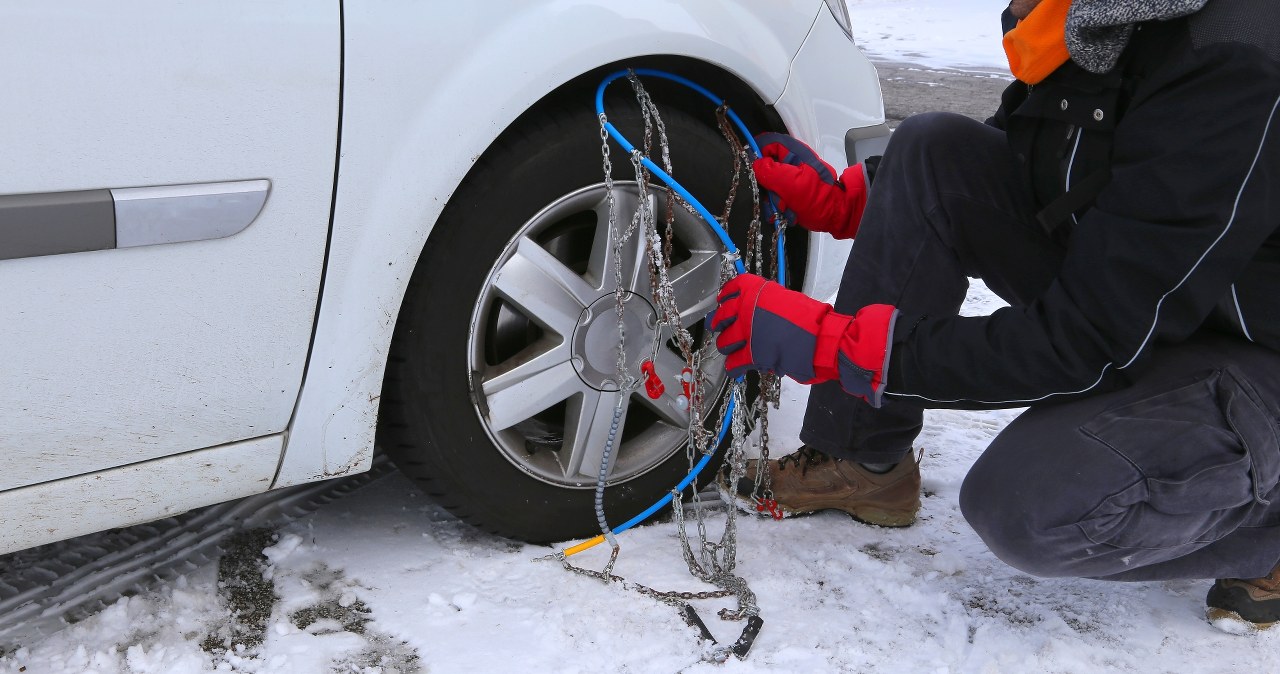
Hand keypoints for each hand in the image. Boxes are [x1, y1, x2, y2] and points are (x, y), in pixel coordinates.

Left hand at [709, 273, 898, 405]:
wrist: (822, 339)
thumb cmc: (813, 321)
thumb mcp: (787, 299)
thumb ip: (768, 303)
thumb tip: (759, 309)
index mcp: (758, 291)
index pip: (732, 288)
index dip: (725, 295)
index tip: (723, 299)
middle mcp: (748, 309)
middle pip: (721, 316)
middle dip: (718, 323)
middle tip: (718, 326)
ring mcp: (747, 332)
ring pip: (724, 341)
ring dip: (727, 346)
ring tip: (731, 349)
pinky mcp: (752, 354)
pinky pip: (734, 362)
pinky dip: (733, 367)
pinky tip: (735, 368)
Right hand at [753, 133, 868, 239]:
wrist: (835, 215)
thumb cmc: (818, 197)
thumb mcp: (791, 182)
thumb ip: (770, 171)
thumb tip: (755, 165)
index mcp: (794, 153)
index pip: (768, 143)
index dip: (757, 153)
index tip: (751, 167)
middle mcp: (792, 163)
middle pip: (766, 166)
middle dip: (765, 184)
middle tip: (770, 195)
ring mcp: (791, 178)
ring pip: (769, 184)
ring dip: (772, 198)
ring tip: (782, 207)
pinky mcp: (792, 192)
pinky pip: (776, 196)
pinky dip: (777, 206)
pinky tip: (784, 212)